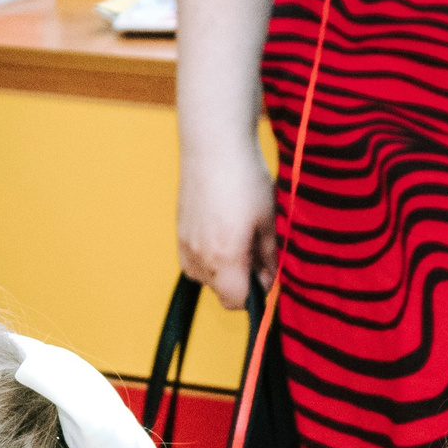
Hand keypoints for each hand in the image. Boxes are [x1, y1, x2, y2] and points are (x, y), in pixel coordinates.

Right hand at [178, 140, 275, 310]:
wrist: (212, 145)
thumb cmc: (244, 179)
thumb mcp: (268, 220)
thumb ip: (268, 256)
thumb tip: (268, 278)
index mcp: (226, 258)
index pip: (236, 302)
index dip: (254, 294)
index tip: (265, 274)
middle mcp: (200, 258)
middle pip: (220, 292)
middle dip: (240, 281)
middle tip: (255, 250)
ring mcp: (185, 246)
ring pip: (206, 278)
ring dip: (223, 270)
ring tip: (237, 237)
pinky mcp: (179, 232)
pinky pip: (193, 260)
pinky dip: (208, 256)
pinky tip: (221, 230)